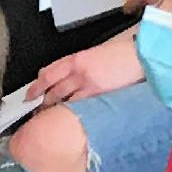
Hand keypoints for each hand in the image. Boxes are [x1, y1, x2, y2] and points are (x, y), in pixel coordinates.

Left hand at [26, 39, 143, 106]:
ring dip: (51, 107)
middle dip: (40, 98)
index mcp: (76, 58)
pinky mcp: (96, 92)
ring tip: (44, 116)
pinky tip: (63, 116)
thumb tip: (67, 79)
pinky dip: (68, 110)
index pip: (48, 72)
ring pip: (60, 96)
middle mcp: (77, 69)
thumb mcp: (95, 55)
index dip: (36, 85)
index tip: (30, 93)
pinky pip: (76, 104)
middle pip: (51, 85)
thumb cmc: (122, 55)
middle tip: (33, 108)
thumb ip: (79, 66)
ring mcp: (85, 81)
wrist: (140, 57)